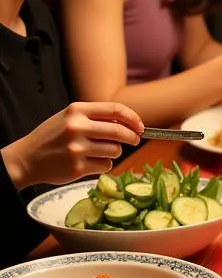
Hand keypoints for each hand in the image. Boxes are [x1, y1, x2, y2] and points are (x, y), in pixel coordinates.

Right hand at [2, 102, 144, 188]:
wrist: (25, 159)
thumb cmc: (52, 137)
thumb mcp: (69, 118)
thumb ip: (95, 117)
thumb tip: (130, 123)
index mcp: (77, 110)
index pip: (115, 110)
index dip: (133, 118)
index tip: (140, 126)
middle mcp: (77, 127)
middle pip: (119, 131)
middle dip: (132, 137)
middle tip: (135, 140)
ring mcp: (77, 148)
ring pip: (115, 150)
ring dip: (114, 152)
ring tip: (98, 152)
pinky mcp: (77, 168)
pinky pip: (106, 165)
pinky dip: (103, 165)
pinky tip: (89, 163)